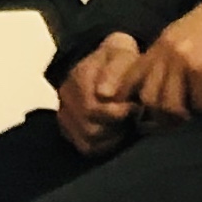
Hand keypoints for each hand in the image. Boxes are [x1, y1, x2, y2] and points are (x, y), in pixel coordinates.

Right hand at [56, 33, 142, 153]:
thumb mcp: (121, 54)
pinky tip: (115, 131)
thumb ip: (114, 71)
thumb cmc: (118, 59)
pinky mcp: (69, 129)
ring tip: (124, 122)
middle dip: (116, 125)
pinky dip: (103, 144)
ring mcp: (66, 114)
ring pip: (88, 140)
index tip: (135, 106)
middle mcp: (66, 98)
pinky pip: (86, 146)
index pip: (92, 108)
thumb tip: (103, 93)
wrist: (107, 60)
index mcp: (77, 78)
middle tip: (132, 116)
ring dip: (111, 135)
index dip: (118, 112)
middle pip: (90, 128)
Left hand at [133, 0, 201, 119]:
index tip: (134, 111)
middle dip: (160, 114)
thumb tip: (162, 83)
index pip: (132, 75)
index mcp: (159, 44)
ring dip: (182, 115)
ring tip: (194, 114)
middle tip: (175, 120)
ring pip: (170, 104)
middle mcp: (165, 53)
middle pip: (149, 96)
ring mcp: (182, 62)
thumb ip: (168, 55)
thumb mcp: (183, 35)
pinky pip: (199, 103)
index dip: (128, 95)